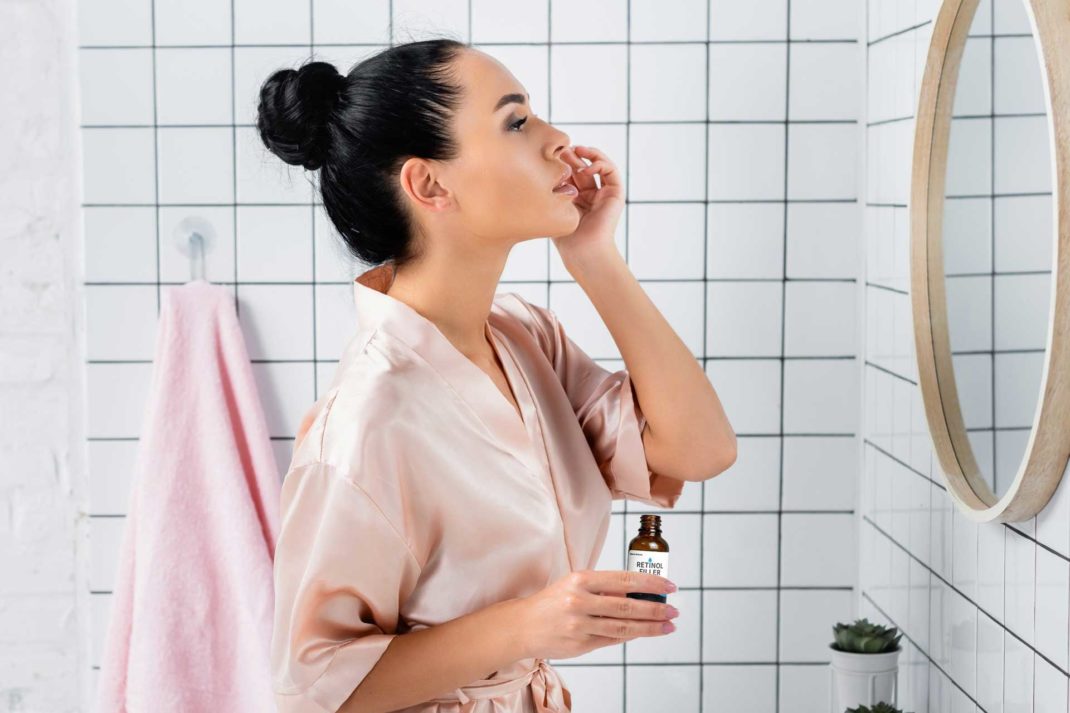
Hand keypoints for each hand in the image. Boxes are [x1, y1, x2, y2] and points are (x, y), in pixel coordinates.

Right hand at [513, 569, 677, 660]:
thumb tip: (638, 592)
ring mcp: (580, 626)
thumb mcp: (574, 585)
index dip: (650, 583)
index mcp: (580, 580)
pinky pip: (611, 640)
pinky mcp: (580, 645)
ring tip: (668, 625)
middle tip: (674, 610)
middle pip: (627, 606)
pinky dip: (630, 636)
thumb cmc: (551, 602)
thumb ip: (603, 589)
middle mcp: (580, 602)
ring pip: (623, 627)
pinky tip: (644, 633)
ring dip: (649, 627)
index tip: (669, 586)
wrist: (522, 626)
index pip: (624, 580)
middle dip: (655, 608)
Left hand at [552, 145, 624, 262]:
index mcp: (576, 199)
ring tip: (576, 150)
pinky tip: (587, 167)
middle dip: (573, 156)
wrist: (583, 251)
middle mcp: (591, 195)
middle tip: (562, 150)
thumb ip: (553, 190)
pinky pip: (611, 171)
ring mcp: (604, 194)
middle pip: (583, 167)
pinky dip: (600, 163)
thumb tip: (543, 168)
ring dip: (588, 154)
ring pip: (599, 165)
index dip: (563, 163)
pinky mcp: (616, 194)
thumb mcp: (556, 207)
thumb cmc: (566, 236)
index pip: (571, 174)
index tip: (552, 156)